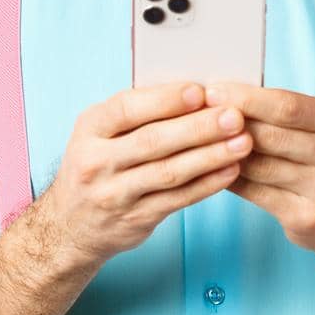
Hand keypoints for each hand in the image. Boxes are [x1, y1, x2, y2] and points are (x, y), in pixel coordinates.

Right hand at [37, 80, 253, 268]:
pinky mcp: (136, 220)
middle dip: (198, 127)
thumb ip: (137, 113)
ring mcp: (115, 195)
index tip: (200, 91)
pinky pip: (178, 199)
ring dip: (211, 156)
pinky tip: (231, 170)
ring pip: (170, 173)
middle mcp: (96, 162)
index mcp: (89, 128)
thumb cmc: (98, 163)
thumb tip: (194, 89)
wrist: (71, 226)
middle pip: (153, 142)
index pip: (127, 109)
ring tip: (243, 142)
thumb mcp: (100, 132)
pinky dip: (208, 184)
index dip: (165, 100)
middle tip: (234, 116)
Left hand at [202, 81, 314, 254]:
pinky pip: (257, 193)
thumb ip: (281, 112)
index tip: (212, 91)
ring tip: (199, 141)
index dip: (246, 98)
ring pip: (260, 166)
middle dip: (229, 124)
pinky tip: (214, 168)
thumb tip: (225, 95)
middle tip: (196, 115)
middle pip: (270, 136)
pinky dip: (231, 179)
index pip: (286, 105)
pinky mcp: (307, 218)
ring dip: (225, 153)